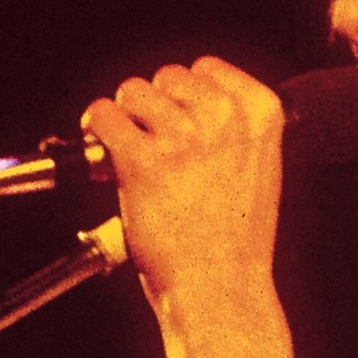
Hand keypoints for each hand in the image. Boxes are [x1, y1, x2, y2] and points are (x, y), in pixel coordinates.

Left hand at [80, 56, 285, 324]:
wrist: (220, 289)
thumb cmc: (235, 241)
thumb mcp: (259, 169)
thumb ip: (233, 127)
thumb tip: (185, 102)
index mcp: (261, 112)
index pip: (208, 68)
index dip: (186, 94)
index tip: (179, 119)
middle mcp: (224, 117)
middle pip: (167, 76)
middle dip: (155, 107)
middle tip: (156, 147)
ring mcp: (182, 137)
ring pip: (132, 92)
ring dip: (127, 120)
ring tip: (136, 155)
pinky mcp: (141, 159)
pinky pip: (103, 116)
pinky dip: (96, 130)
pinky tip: (105, 154)